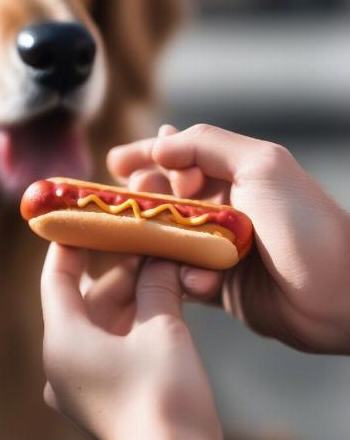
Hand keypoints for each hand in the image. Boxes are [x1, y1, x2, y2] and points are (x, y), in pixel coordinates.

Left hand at [41, 244, 221, 439]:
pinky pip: (110, 346)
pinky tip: (159, 305)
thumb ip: (156, 285)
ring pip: (100, 324)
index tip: (82, 219)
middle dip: (116, 271)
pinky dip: (132, 324)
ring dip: (130, 297)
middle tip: (145, 244)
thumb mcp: (163, 330)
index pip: (56, 278)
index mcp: (62, 341)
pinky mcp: (100, 399)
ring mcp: (80, 384)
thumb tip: (160, 255)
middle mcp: (61, 362)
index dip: (68, 244)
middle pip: (84, 300)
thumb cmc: (165, 397)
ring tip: (160, 271)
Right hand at [108, 124, 349, 353]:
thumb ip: (207, 145)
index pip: (177, 158)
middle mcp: (221, 207)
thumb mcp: (261, 165)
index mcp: (232, 174)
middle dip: (143, 199)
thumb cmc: (303, 224)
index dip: (144, 158)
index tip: (114, 164)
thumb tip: (159, 141)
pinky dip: (182, 277)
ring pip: (165, 238)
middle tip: (128, 205)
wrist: (343, 298)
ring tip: (150, 244)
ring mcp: (217, 247)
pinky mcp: (218, 284)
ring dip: (156, 241)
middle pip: (163, 197)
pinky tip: (196, 282)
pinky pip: (181, 276)